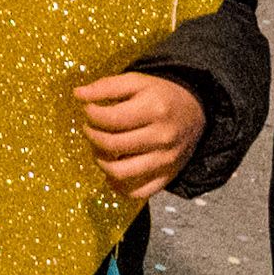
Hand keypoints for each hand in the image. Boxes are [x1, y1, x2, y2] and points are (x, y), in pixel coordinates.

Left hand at [76, 73, 202, 200]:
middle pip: (111, 146)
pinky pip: (136, 193)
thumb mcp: (137, 81)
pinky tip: (113, 168)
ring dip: (101, 161)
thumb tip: (78, 94)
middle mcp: (162, 137)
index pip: (110, 119)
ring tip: (100, 148)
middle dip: (92, 136)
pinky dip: (118, 185)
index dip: (90, 114)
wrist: (196, 111)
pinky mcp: (167, 177)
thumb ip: (106, 86)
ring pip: (120, 173)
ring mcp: (166, 161)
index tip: (88, 109)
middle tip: (91, 128)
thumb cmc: (160, 94)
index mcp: (155, 109)